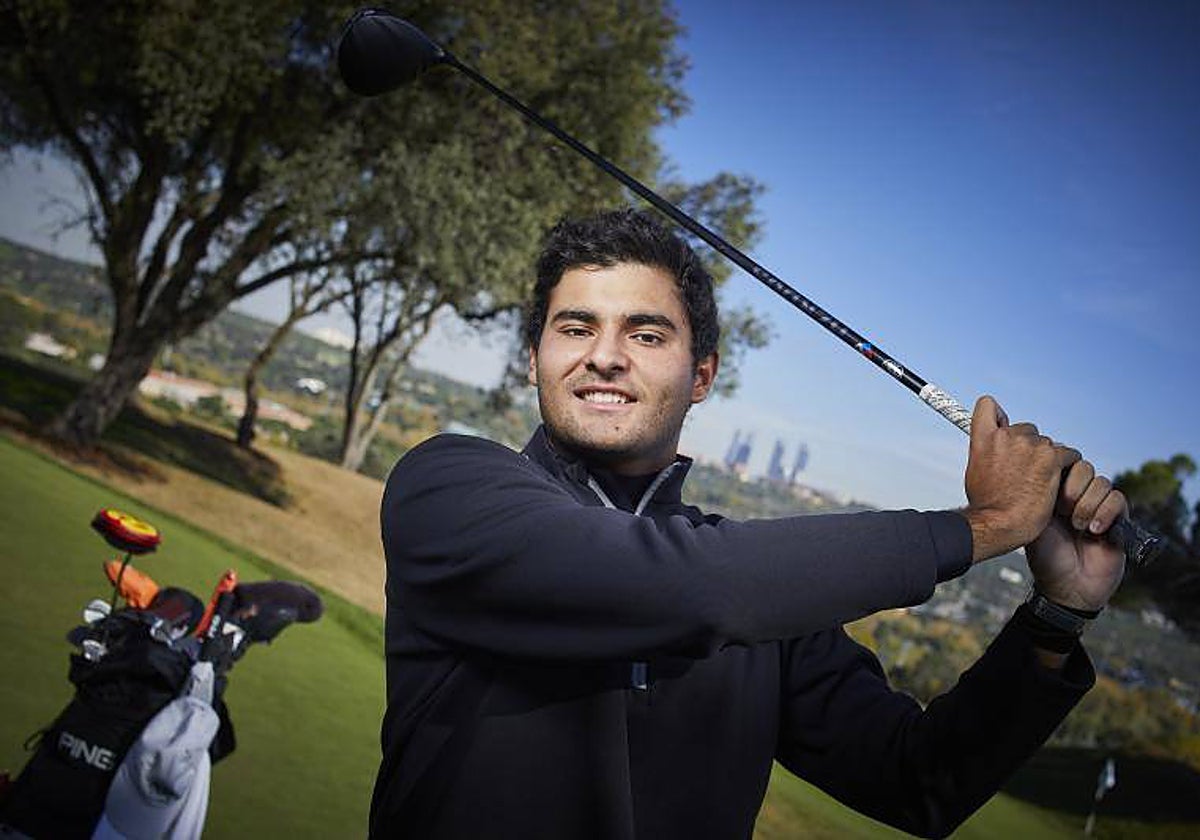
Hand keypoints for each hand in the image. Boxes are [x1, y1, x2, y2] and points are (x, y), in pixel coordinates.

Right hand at [962, 396, 1080, 561]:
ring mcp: (1030, 445)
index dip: (997, 414)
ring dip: (1047, 460)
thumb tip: (993, 448)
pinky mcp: (1051, 458)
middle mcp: (1006, 435)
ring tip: (1039, 484)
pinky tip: (1058, 483)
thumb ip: (986, 451)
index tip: (1002, 425)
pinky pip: (1069, 454)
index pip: (988, 405)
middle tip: (1027, 471)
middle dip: (1029, 447)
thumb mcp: (975, 469)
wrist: (998, 523)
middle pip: (1027, 430)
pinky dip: (1066, 467)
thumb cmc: (986, 504)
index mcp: (983, 438)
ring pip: (1048, 444)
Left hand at [1025, 460, 1126, 610]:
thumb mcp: (1034, 523)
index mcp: (1053, 493)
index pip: (1061, 463)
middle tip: (1063, 511)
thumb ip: (1038, 495)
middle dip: (1073, 487)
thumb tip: (1039, 468)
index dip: (1058, 472)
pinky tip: (1094, 530)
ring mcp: (1097, 507)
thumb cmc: (1046, 558)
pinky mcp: (1117, 520)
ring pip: (1101, 482)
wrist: (1067, 588)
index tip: (1048, 493)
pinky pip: (1118, 499)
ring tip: (1078, 526)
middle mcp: (1076, 496)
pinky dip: (1106, 511)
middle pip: (1084, 467)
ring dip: (1088, 503)